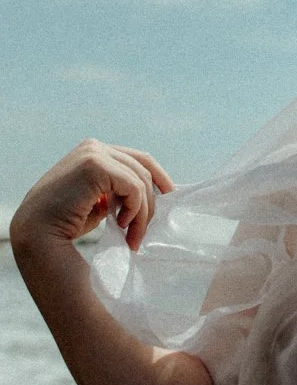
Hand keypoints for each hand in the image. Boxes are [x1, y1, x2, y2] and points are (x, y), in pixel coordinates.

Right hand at [11, 140, 174, 253]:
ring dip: (142, 213)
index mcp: (94, 152)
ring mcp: (94, 152)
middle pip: (143, 167)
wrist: (37, 234)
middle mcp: (94, 147)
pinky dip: (134, 209)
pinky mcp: (95, 164)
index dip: (158, 176)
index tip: (170, 197)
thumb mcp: (98, 201)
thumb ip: (118, 191)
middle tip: (143, 233)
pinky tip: (121, 225)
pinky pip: (133, 186)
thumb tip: (150, 196)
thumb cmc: (65, 223)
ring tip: (132, 237)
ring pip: (140, 180)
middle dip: (150, 202)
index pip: (137, 158)